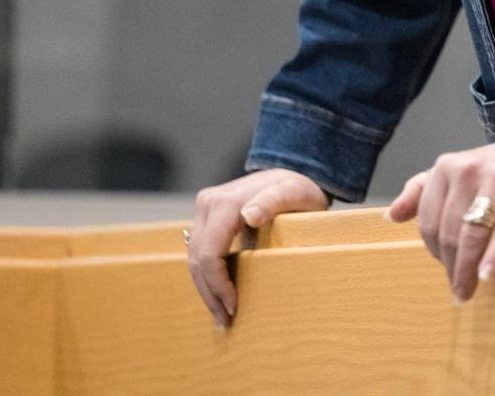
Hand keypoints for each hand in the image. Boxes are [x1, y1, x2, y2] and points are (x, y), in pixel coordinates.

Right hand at [186, 168, 328, 327]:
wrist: (294, 173)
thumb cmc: (299, 187)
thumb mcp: (294, 193)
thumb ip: (274, 201)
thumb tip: (249, 216)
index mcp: (224, 203)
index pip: (209, 253)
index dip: (218, 284)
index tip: (233, 307)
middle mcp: (208, 204)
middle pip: (198, 259)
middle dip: (210, 294)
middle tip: (225, 322)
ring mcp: (205, 211)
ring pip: (194, 259)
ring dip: (206, 289)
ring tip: (221, 316)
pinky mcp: (207, 219)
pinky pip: (200, 253)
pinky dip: (207, 277)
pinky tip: (218, 296)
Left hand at [387, 128, 494, 302]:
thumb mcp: (456, 171)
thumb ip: (421, 190)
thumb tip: (390, 216)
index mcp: (447, 166)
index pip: (429, 221)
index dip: (433, 250)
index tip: (443, 268)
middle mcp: (469, 169)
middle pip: (450, 230)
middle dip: (451, 266)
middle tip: (457, 290)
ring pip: (473, 232)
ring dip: (467, 268)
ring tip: (467, 290)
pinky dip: (494, 254)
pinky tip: (487, 274)